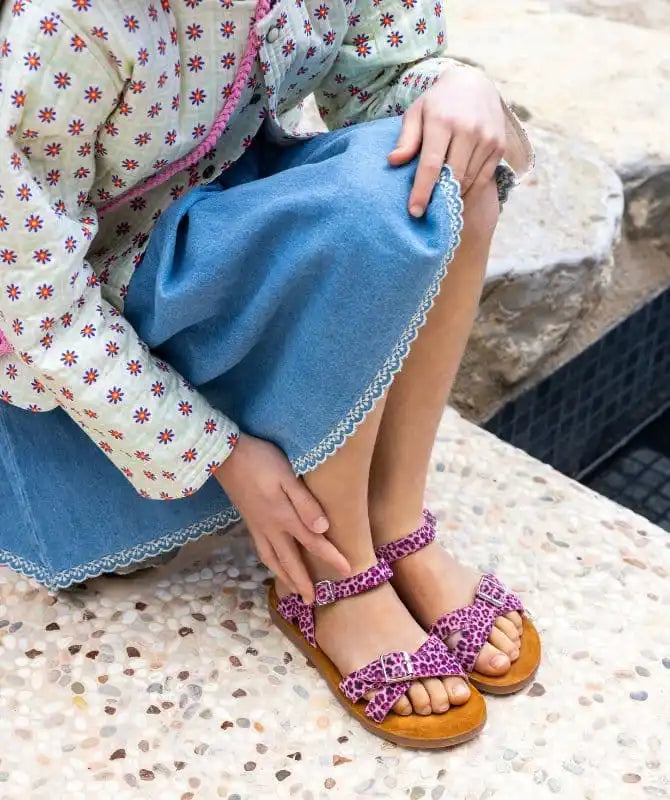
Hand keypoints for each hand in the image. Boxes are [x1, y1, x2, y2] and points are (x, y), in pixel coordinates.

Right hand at [215, 433, 349, 601]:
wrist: (223, 455)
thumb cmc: (260, 460)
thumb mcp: (286, 476)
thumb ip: (305, 503)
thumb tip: (323, 529)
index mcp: (284, 517)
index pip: (313, 543)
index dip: (332, 558)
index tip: (348, 572)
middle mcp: (270, 528)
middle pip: (289, 561)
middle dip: (302, 582)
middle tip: (312, 602)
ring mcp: (257, 526)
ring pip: (272, 559)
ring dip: (285, 577)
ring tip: (294, 589)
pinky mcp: (249, 520)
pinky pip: (263, 550)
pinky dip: (271, 563)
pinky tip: (274, 561)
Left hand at [388, 65, 505, 214]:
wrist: (475, 84)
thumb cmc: (438, 103)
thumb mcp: (417, 113)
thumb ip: (406, 139)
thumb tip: (392, 162)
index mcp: (443, 120)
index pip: (431, 164)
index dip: (422, 191)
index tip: (415, 212)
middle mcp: (469, 129)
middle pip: (453, 176)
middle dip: (439, 198)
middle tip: (427, 212)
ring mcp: (487, 138)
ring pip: (468, 180)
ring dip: (453, 196)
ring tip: (440, 205)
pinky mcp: (499, 146)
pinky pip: (483, 179)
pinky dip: (469, 191)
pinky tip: (457, 196)